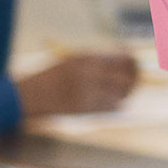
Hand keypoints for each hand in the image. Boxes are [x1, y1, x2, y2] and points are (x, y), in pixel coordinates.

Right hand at [14, 51, 134, 118]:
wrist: (33, 95)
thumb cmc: (54, 75)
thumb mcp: (75, 59)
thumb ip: (99, 59)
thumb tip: (125, 58)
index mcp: (87, 60)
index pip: (122, 59)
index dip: (132, 60)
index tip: (134, 59)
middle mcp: (89, 76)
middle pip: (126, 79)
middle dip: (134, 77)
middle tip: (135, 76)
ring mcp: (88, 94)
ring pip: (121, 95)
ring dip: (126, 92)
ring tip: (124, 88)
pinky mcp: (86, 110)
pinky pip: (111, 107)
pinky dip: (116, 103)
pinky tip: (113, 98)